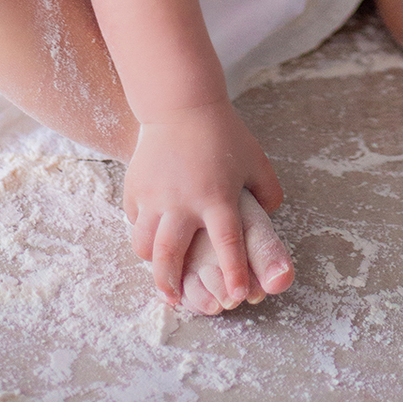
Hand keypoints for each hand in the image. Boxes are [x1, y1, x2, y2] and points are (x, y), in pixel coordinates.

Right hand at [123, 99, 283, 306]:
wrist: (182, 103)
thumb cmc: (223, 132)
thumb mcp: (255, 159)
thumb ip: (268, 192)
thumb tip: (269, 218)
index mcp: (217, 196)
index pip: (227, 245)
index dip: (232, 274)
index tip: (234, 296)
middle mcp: (184, 201)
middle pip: (171, 255)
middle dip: (171, 285)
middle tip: (175, 299)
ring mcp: (156, 195)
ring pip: (144, 244)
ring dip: (151, 263)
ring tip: (159, 274)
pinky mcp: (136, 187)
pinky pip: (133, 220)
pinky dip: (140, 232)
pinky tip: (149, 235)